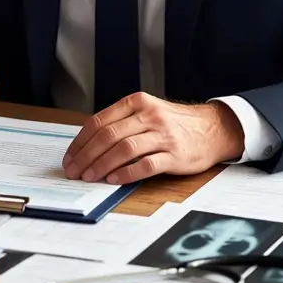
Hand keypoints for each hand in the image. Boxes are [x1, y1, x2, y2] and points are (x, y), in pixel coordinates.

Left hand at [62, 93, 244, 184]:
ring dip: (102, 165)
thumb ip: (121, 121)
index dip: (81, 141)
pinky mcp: (174, 155)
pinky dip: (126, 173)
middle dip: (86, 155)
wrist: (212, 129)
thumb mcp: (146, 111)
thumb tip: (88, 144)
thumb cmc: (173, 123)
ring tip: (89, 177)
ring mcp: (162, 135)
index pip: (99, 121)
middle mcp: (148, 116)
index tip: (70, 156)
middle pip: (108, 136)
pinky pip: (146, 165)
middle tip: (74, 170)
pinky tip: (114, 179)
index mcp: (136, 102)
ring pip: (124, 149)